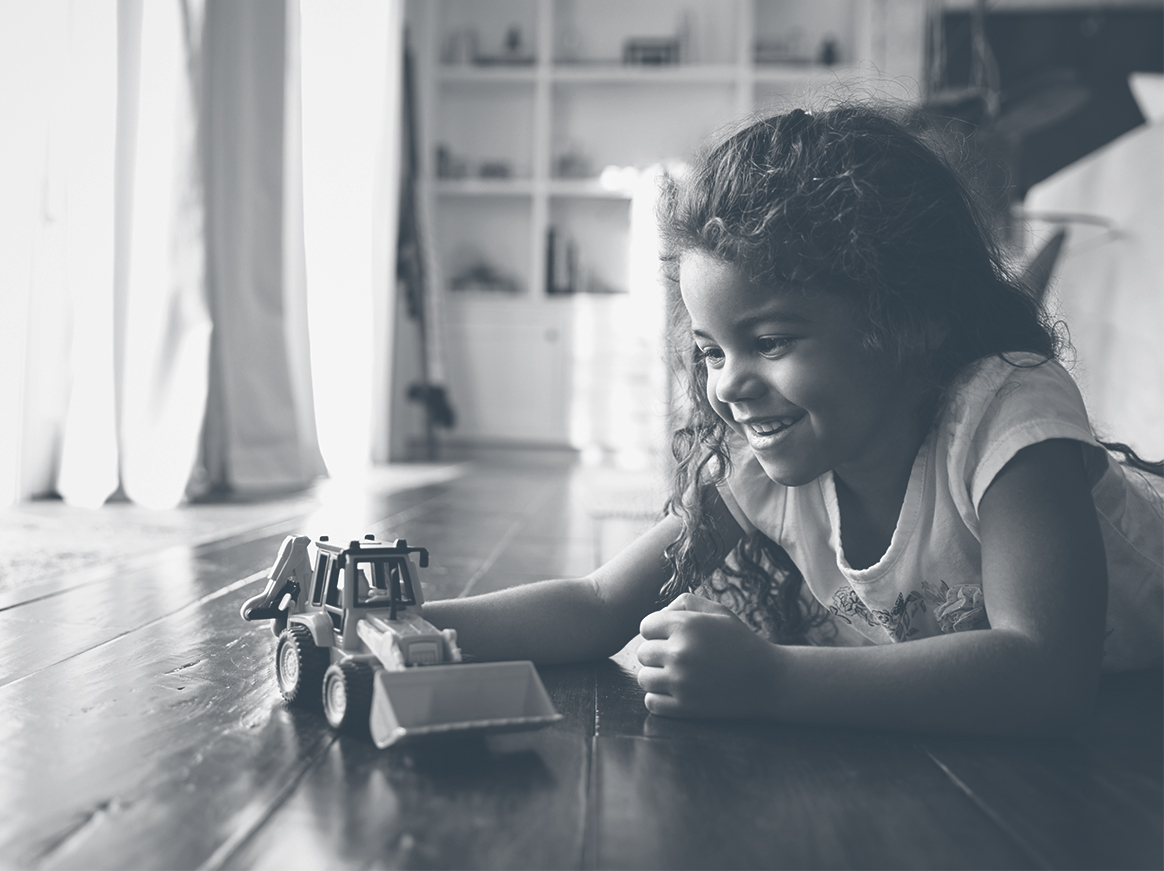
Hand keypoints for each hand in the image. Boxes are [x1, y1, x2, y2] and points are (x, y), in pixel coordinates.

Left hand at [636, 593, 779, 718]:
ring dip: (656, 676)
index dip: (658, 631)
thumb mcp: (718, 611)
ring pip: (644, 678)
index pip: (645, 627)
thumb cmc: (740, 642)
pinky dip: (659, 698)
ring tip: (676, 675)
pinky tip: (676, 691)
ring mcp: (681, 682)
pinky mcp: (685, 707)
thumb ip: (685, 602)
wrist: (768, 679)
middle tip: (679, 658)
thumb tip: (659, 614)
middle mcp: (679, 652)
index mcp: (685, 625)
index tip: (673, 638)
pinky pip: (651, 701)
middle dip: (657, 654)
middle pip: (642, 653)